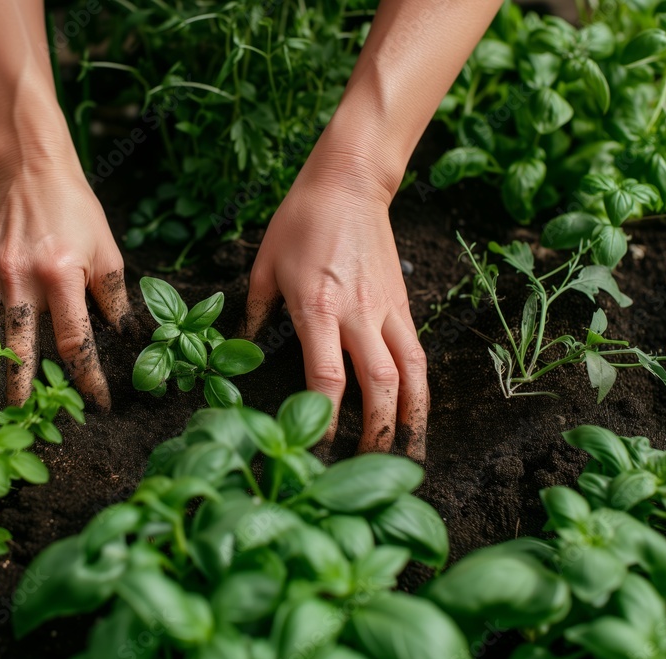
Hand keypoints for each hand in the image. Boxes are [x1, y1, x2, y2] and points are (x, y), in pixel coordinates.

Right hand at [0, 161, 129, 407]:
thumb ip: (113, 299)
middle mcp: (21, 277)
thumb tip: (124, 339)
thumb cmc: (77, 211)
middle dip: (23, 390)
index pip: (75, 341)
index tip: (98, 403)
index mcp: (61, 274)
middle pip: (19, 348)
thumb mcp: (107, 252)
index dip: (87, 378)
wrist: (30, 170)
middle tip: (27, 421)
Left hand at [244, 124, 427, 459]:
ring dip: (413, 417)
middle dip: (378, 431)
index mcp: (318, 308)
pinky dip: (419, 386)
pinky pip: (417, 352)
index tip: (317, 451)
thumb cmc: (300, 221)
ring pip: (412, 372)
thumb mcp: (264, 266)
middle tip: (372, 468)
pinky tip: (414, 408)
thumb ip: (255, 313)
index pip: (328, 377)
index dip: (325, 420)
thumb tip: (245, 349)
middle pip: (380, 385)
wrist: (349, 182)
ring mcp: (387, 309)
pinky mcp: (403, 301)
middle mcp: (358, 314)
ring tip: (412, 452)